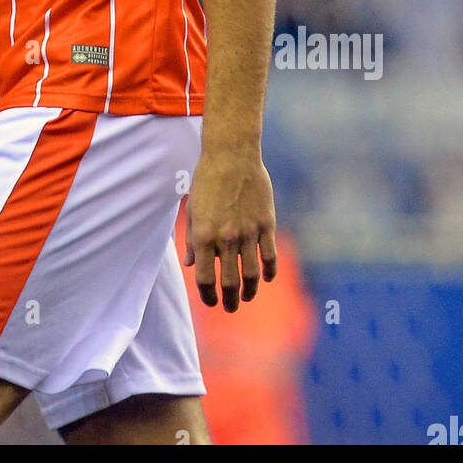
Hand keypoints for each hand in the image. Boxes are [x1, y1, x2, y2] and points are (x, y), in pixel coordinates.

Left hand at [185, 150, 276, 310]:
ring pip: (252, 274)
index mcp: (204, 235)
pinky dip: (269, 272)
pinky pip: (270, 256)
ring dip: (250, 291)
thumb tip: (192, 265)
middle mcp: (226, 238)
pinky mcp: (266, 223)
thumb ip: (193, 240)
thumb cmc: (207, 180)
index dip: (208, 295)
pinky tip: (266, 278)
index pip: (206, 278)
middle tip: (230, 307)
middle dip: (230, 300)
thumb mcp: (193, 209)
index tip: (211, 301)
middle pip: (230, 282)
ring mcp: (248, 232)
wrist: (231, 154)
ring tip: (247, 297)